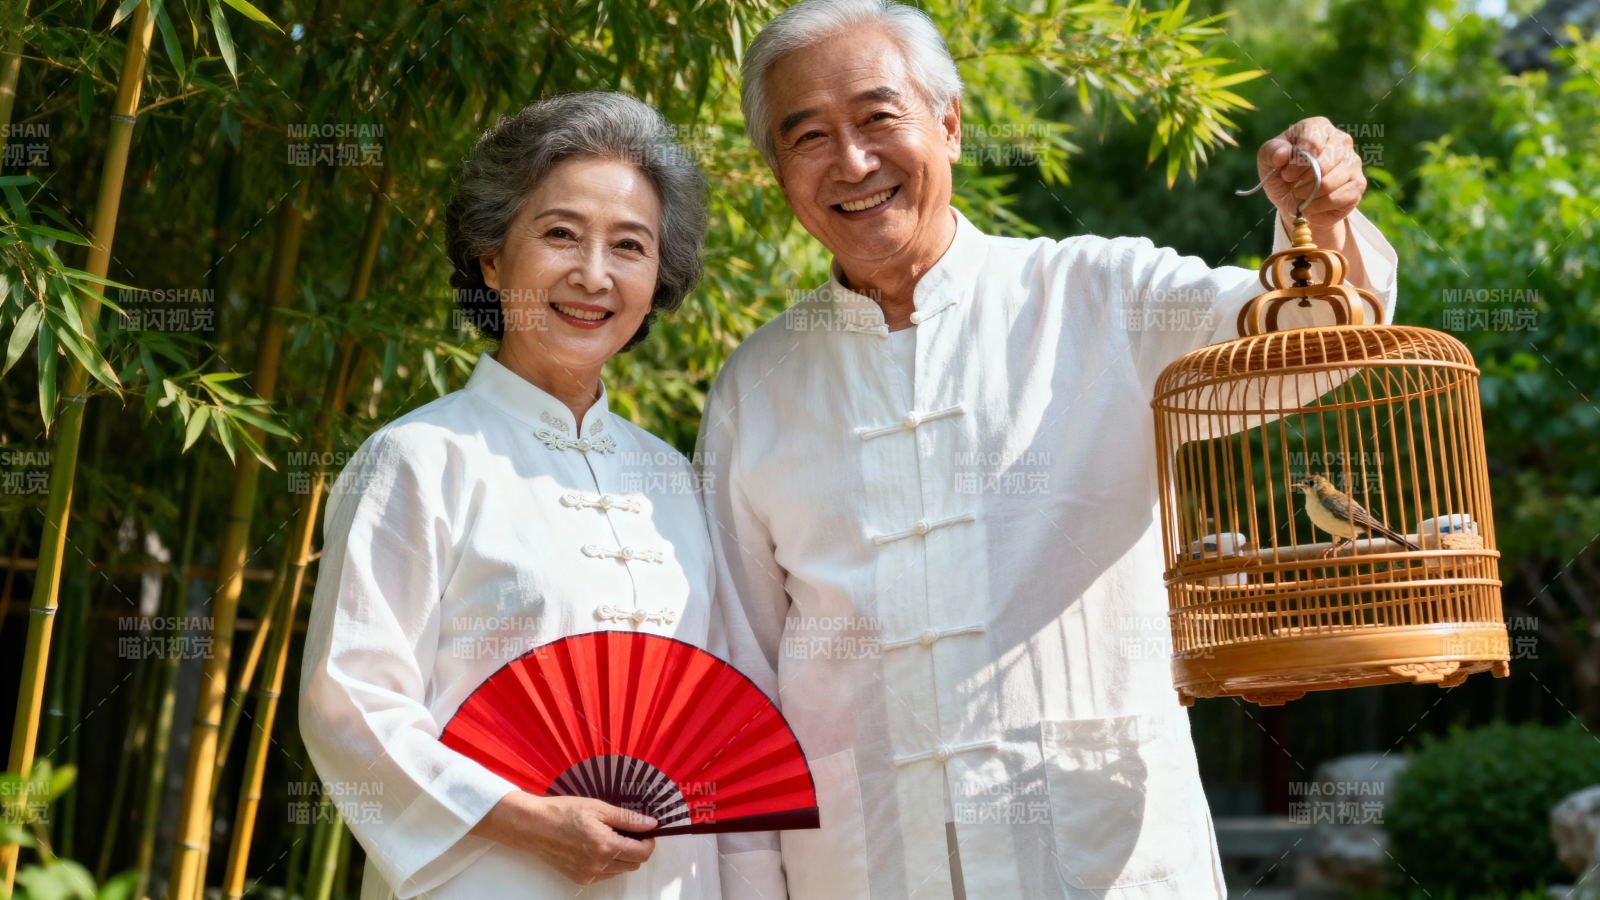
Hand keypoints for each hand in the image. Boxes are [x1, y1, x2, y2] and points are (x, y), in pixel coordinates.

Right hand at [470, 791, 657, 884]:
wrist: (533, 827)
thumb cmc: (564, 812)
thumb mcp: (598, 808)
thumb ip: (627, 818)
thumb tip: (651, 824)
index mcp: (606, 846)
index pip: (643, 853)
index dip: (649, 841)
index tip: (645, 831)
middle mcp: (599, 865)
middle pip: (634, 864)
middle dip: (637, 848)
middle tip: (626, 831)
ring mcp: (589, 875)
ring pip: (621, 870)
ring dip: (623, 856)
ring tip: (609, 837)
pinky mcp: (580, 879)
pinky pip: (605, 874)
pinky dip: (609, 863)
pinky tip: (597, 847)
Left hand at [1256, 117, 1366, 234]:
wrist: (1296, 199)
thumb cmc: (1282, 173)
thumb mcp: (1267, 160)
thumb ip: (1270, 152)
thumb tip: (1282, 154)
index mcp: (1318, 127)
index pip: (1312, 142)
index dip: (1297, 163)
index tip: (1286, 175)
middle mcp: (1341, 140)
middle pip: (1323, 164)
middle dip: (1302, 181)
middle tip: (1293, 187)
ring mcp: (1353, 161)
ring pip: (1330, 183)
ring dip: (1308, 195)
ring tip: (1301, 194)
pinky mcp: (1358, 184)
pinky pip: (1338, 198)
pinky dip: (1318, 205)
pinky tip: (1312, 204)